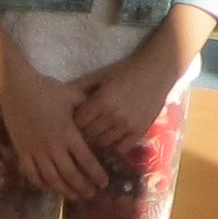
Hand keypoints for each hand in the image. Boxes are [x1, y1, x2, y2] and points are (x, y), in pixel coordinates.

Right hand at [0, 73, 109, 199]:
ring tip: (74, 195)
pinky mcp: (22, 151)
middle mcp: (53, 146)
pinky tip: (49, 187)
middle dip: (83, 187)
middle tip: (91, 194)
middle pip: (71, 174)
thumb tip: (101, 112)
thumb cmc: (46, 90)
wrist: (16, 88)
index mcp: (68, 133)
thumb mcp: (72, 96)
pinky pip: (32, 174)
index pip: (86, 160)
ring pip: (52, 178)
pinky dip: (42, 183)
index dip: (96, 174)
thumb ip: (87, 107)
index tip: (104, 183)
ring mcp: (36, 151)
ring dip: (64, 190)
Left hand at [75, 39, 193, 150]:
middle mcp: (113, 116)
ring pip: (103, 144)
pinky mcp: (140, 132)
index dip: (72, 124)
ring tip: (96, 135)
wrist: (157, 71)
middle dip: (83, 134)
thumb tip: (60, 96)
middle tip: (81, 132)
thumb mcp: (101, 75)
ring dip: (97, 140)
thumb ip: (81, 86)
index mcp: (101, 101)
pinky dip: (114, 145)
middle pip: (88, 136)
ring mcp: (127, 126)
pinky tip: (112, 138)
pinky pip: (121, 148)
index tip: (71, 123)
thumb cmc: (126, 70)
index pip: (78, 123)